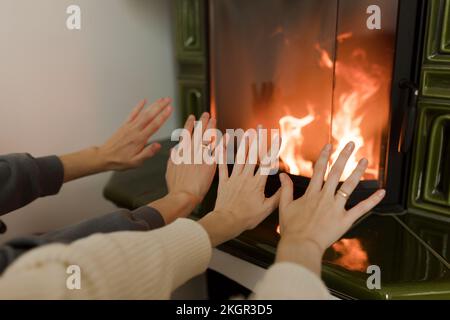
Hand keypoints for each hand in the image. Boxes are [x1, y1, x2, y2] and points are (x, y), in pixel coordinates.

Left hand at [60, 98, 172, 181]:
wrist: (104, 157)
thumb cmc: (120, 161)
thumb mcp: (136, 162)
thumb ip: (148, 153)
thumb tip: (158, 145)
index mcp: (139, 139)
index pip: (154, 125)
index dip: (163, 116)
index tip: (170, 109)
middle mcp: (135, 130)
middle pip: (150, 116)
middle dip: (160, 106)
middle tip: (168, 100)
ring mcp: (129, 126)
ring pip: (143, 113)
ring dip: (153, 105)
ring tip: (162, 99)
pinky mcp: (125, 125)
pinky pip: (132, 114)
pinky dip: (138, 107)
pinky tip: (144, 101)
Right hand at [165, 113, 216, 207]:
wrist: (183, 195)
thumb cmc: (176, 186)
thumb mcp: (170, 169)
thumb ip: (173, 157)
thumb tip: (174, 149)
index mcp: (181, 151)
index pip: (185, 133)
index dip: (189, 124)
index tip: (192, 116)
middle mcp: (191, 151)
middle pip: (198, 132)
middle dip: (202, 122)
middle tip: (207, 114)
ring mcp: (201, 156)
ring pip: (207, 138)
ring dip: (211, 127)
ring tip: (214, 119)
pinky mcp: (210, 163)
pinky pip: (218, 150)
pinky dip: (222, 141)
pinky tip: (226, 135)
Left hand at [199, 136, 279, 246]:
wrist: (227, 222)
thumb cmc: (247, 218)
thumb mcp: (267, 209)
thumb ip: (278, 196)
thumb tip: (286, 184)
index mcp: (257, 183)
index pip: (268, 162)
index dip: (273, 148)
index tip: (277, 137)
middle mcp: (246, 177)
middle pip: (253, 155)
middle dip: (257, 140)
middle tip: (259, 127)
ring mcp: (234, 178)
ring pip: (239, 158)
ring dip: (243, 144)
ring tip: (246, 132)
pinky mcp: (223, 182)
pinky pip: (222, 167)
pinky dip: (222, 156)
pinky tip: (221, 146)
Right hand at [276, 142, 385, 274]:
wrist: (300, 245)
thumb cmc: (291, 229)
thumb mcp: (284, 207)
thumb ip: (285, 189)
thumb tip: (282, 175)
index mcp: (311, 194)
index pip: (318, 170)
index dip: (324, 156)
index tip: (329, 145)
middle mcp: (325, 197)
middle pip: (336, 172)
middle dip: (344, 156)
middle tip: (351, 144)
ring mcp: (336, 208)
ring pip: (349, 186)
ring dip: (358, 172)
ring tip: (364, 160)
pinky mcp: (345, 220)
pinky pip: (361, 208)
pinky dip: (372, 200)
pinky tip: (381, 192)